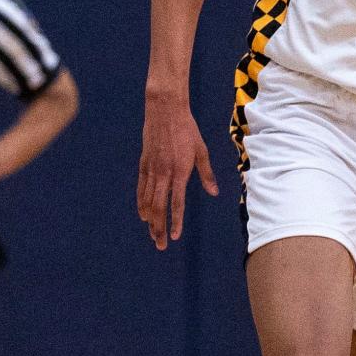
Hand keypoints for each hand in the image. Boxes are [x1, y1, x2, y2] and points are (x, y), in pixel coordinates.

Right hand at [137, 95, 218, 249]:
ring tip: (152, 234)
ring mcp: (152, 169)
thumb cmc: (187, 130)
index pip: (177, 203)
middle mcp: (164, 173)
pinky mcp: (144, 163)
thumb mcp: (201, 150)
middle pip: (159, 207)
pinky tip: (143, 214)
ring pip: (148, 201)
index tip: (176, 236)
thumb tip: (213, 192)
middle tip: (160, 245)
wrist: (165, 111)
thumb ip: (206, 174)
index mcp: (180, 171)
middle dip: (159, 228)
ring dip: (150, 220)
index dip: (176, 221)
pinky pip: (141, 188)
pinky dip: (142, 203)